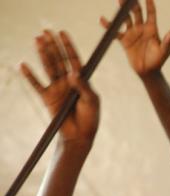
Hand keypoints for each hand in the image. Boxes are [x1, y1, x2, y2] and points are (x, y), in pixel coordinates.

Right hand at [20, 30, 99, 147]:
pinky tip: (23, 65)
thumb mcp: (92, 101)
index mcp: (81, 80)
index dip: (68, 46)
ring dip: (43, 54)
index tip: (62, 33)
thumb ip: (83, 87)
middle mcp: (68, 82)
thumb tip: (72, 73)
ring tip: (37, 40)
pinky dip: (30, 76)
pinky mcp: (47, 98)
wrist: (80, 135)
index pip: (74, 59)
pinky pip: (37, 85)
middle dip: (53, 45)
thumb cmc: (90, 118)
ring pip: (48, 67)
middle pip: (59, 60)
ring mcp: (57, 88)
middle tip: (45, 31)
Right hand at [101, 0, 169, 76]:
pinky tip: (102, 20)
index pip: (151, 13)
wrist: (148, 72)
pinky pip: (115, 31)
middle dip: (133, 3)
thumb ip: (168, 39)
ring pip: (126, 18)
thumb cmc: (158, 61)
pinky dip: (109, 25)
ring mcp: (132, 33)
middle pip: (137, 12)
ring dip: (122, 10)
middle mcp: (142, 28)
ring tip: (119, 0)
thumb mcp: (165, 50)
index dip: (150, 4)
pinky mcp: (124, 40)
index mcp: (152, 29)